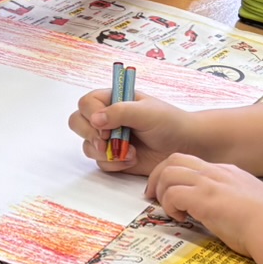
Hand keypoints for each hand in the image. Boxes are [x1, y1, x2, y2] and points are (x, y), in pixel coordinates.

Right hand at [69, 90, 195, 175]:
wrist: (185, 146)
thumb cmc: (169, 122)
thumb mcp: (146, 112)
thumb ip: (120, 112)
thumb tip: (95, 120)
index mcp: (112, 100)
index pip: (86, 103)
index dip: (90, 115)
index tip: (105, 127)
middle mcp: (106, 118)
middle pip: (78, 123)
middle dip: (89, 135)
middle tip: (105, 143)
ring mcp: (108, 139)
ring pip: (87, 146)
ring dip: (106, 152)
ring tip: (129, 153)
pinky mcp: (113, 158)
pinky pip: (101, 163)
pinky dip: (115, 164)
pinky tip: (133, 160)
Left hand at [147, 155, 262, 256]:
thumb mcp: (248, 204)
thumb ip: (230, 201)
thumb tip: (218, 213)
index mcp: (228, 173)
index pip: (192, 163)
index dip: (174, 175)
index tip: (168, 193)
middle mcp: (218, 174)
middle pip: (175, 159)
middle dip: (158, 177)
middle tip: (153, 197)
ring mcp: (211, 184)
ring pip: (168, 172)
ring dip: (162, 192)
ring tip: (170, 210)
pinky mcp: (205, 199)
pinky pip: (172, 193)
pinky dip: (169, 205)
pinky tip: (180, 218)